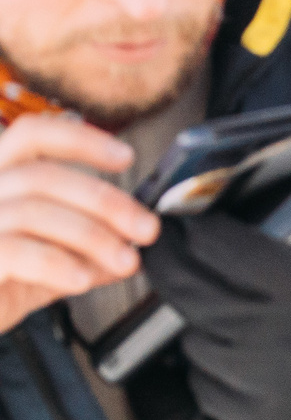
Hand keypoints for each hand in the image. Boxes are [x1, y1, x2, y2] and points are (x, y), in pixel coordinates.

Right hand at [0, 113, 160, 335]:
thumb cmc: (1, 284)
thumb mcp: (52, 262)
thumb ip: (87, 248)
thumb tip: (135, 241)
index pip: (32, 135)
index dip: (81, 140)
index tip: (126, 157)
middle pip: (43, 176)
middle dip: (105, 202)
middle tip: (146, 229)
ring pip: (34, 212)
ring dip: (92, 236)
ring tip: (124, 261)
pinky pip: (15, 250)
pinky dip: (57, 263)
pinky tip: (83, 279)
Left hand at [143, 155, 290, 419]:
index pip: (218, 244)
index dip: (193, 224)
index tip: (184, 213)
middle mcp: (276, 335)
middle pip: (185, 286)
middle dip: (167, 258)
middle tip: (163, 243)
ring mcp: (256, 380)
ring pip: (190, 332)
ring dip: (197, 316)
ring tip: (222, 304)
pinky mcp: (242, 414)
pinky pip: (201, 378)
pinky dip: (212, 362)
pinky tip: (238, 350)